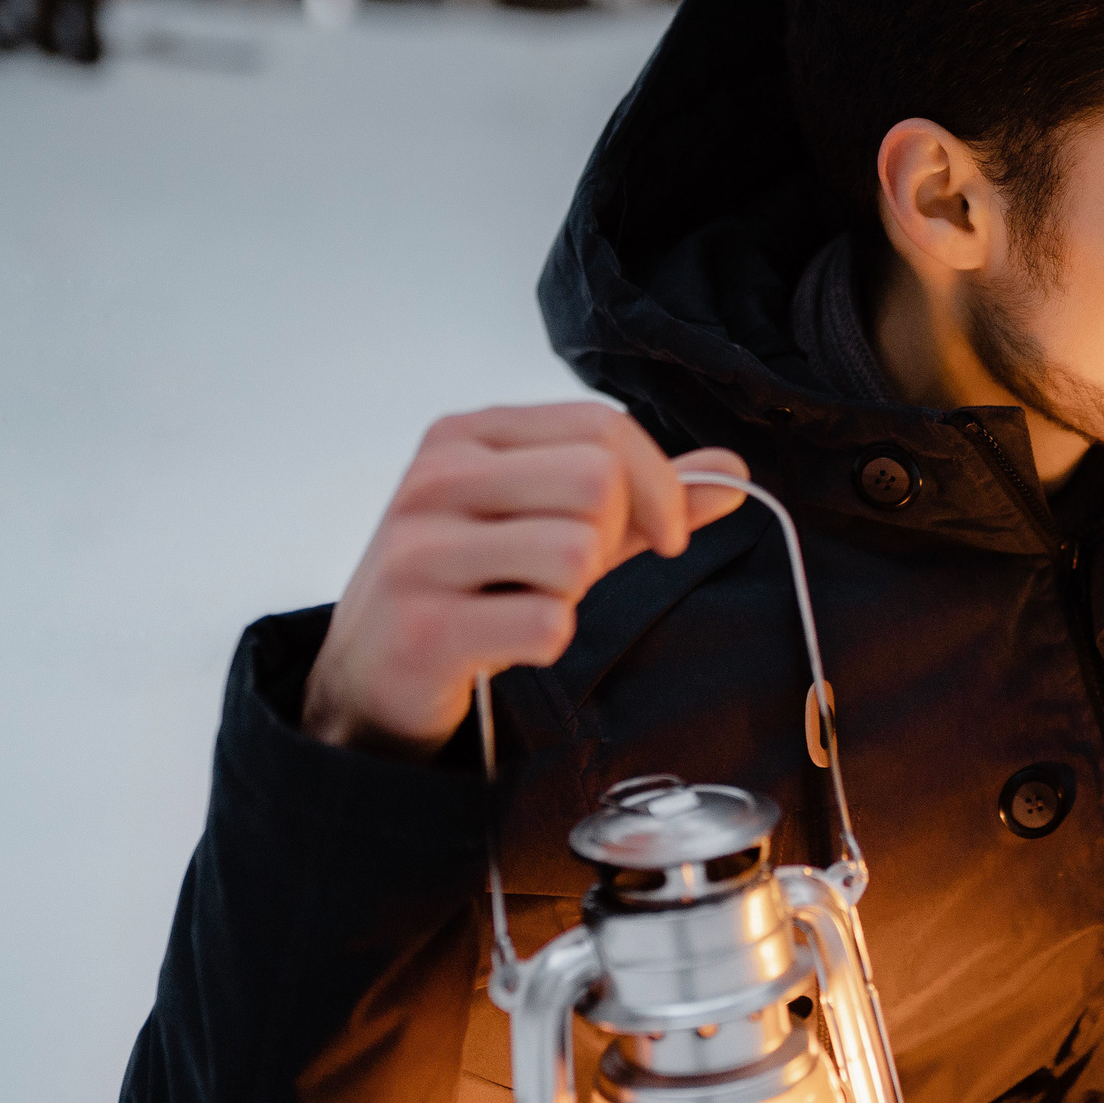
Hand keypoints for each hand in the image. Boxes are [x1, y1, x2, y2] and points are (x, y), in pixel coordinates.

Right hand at [302, 403, 746, 759]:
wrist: (371, 675)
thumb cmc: (471, 587)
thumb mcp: (550, 524)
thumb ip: (639, 497)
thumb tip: (733, 470)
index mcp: (467, 435)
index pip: (602, 427)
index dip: (660, 484)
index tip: (666, 534)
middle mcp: (435, 478)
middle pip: (596, 481)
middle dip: (612, 539)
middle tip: (573, 575)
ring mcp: (421, 551)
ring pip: (577, 553)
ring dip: (574, 594)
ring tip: (527, 602)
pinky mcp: (424, 626)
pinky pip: (548, 625)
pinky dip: (548, 642)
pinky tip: (504, 641)